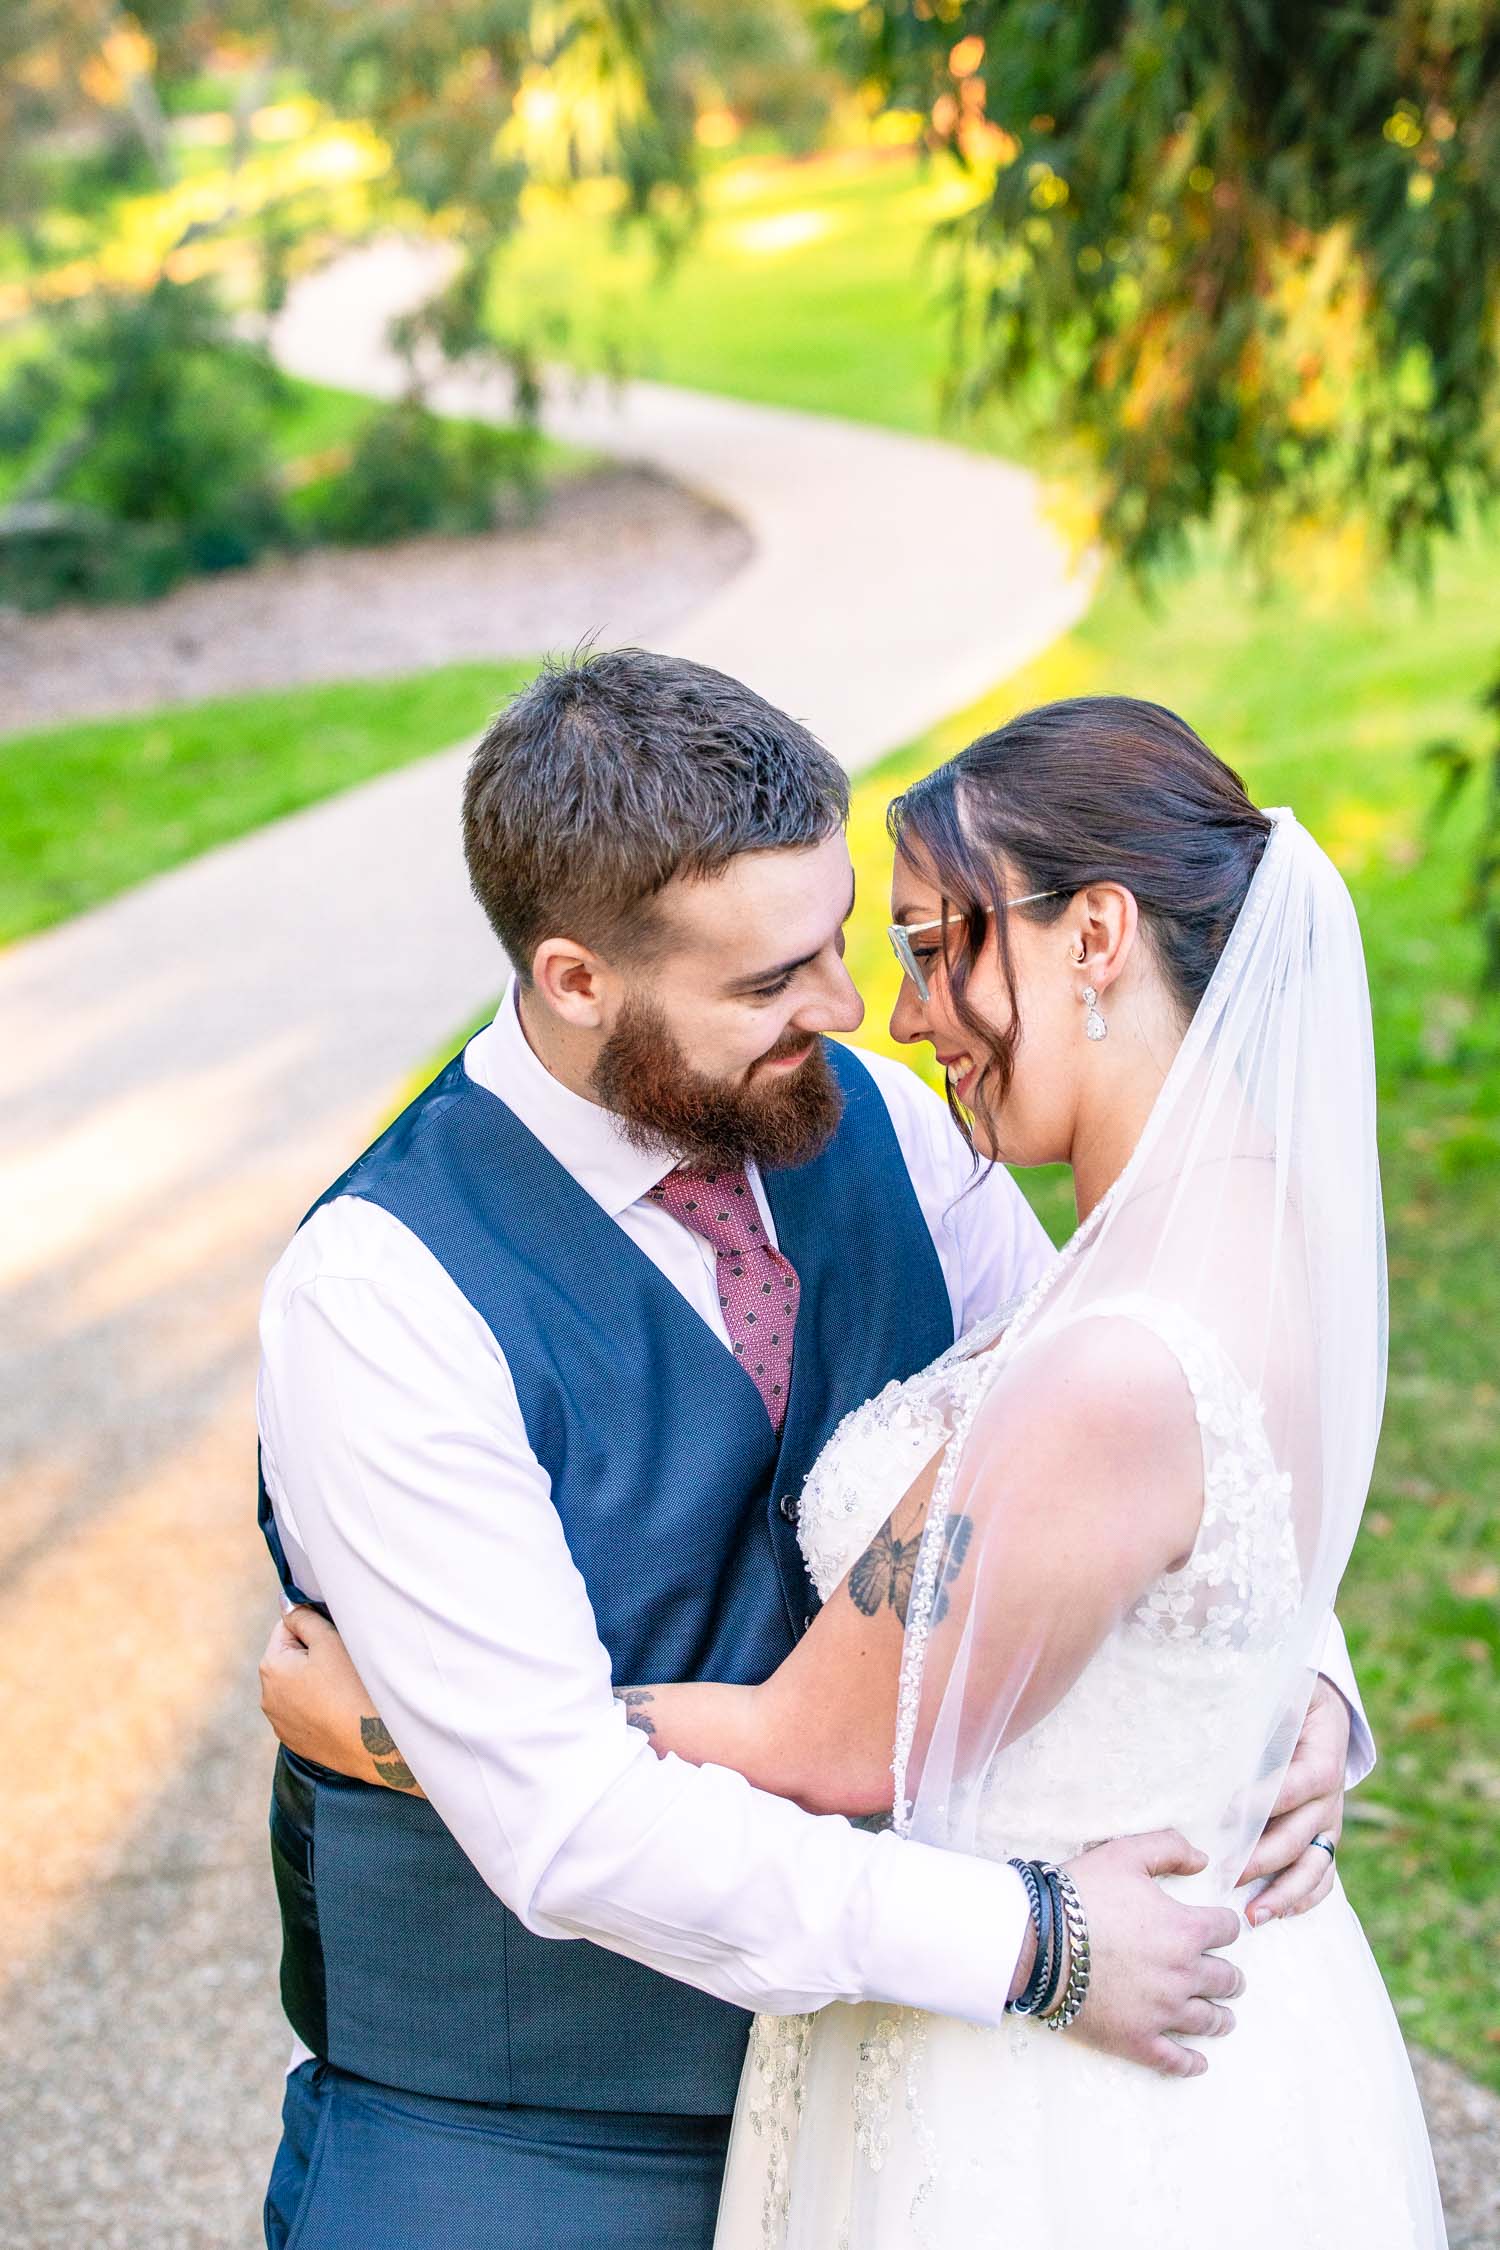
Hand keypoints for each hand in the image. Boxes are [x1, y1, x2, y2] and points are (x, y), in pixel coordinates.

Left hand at [258, 1608, 421, 1791]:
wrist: (376, 1745)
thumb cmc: (353, 1686)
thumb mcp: (329, 1641)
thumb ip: (303, 1617)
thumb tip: (285, 1603)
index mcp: (270, 1667)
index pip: (287, 1628)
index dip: (314, 1629)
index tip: (337, 1642)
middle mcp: (267, 1697)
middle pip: (291, 1658)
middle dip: (313, 1655)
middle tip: (345, 1664)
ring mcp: (280, 1724)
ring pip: (298, 1686)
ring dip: (316, 1681)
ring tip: (346, 1688)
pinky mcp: (297, 1742)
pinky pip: (305, 1711)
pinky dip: (319, 1706)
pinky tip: (342, 1709)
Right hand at [1059, 1830, 1243, 2079]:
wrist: (1036, 1941)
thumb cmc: (1081, 1894)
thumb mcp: (1126, 1853)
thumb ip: (1170, 1848)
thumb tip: (1204, 1860)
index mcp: (1185, 1929)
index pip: (1228, 1929)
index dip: (1225, 1925)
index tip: (1220, 1929)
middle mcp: (1183, 1973)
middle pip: (1226, 1979)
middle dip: (1230, 1976)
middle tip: (1230, 1979)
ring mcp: (1162, 2012)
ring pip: (1209, 2020)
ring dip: (1221, 2018)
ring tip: (1224, 2018)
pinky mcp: (1138, 2040)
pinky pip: (1175, 2060)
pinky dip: (1192, 2063)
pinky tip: (1199, 2063)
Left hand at [1239, 1677, 1348, 1924]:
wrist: (1323, 1709)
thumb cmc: (1294, 1699)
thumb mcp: (1287, 1691)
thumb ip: (1271, 1705)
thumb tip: (1241, 1706)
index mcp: (1323, 1760)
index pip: (1294, 1786)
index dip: (1263, 1802)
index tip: (1227, 1815)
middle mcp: (1331, 1798)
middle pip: (1298, 1835)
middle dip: (1261, 1859)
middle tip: (1225, 1875)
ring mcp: (1330, 1823)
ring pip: (1313, 1866)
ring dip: (1284, 1893)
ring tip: (1253, 1916)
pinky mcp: (1325, 1838)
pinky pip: (1323, 1875)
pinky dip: (1304, 1898)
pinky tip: (1278, 1915)